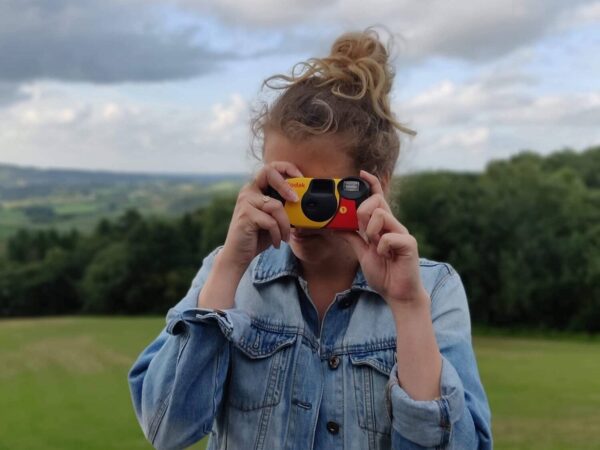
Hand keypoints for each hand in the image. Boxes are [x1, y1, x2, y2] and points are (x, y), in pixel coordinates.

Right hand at [219, 161, 302, 270]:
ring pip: (276, 205)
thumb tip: (304, 201)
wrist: (238, 255)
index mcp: (256, 189)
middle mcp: (248, 191)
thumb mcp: (273, 218)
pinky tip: (276, 242)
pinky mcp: (246, 215)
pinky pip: (271, 222)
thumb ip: (283, 207)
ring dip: (285, 224)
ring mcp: (245, 202)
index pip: (270, 168)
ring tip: (285, 237)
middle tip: (296, 200)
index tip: (300, 177)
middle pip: (268, 172)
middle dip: (286, 185)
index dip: (286, 168)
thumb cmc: (257, 236)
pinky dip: (277, 234)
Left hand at [339, 170, 427, 306]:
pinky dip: (381, 247)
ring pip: (381, 215)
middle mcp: (394, 226)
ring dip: (371, 230)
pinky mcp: (409, 243)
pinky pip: (388, 236)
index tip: (361, 173)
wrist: (398, 294)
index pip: (379, 198)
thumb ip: (352, 238)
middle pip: (377, 201)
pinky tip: (385, 256)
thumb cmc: (384, 274)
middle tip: (364, 232)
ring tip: (374, 245)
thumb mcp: (362, 253)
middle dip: (363, 212)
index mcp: (383, 226)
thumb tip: (335, 226)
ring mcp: (402, 233)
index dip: (372, 184)